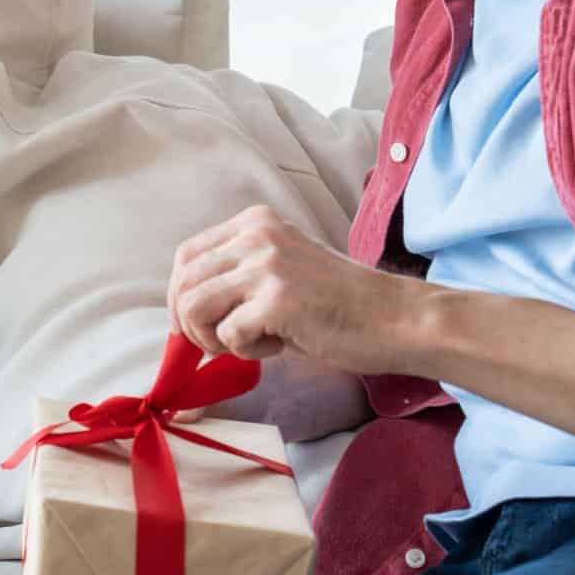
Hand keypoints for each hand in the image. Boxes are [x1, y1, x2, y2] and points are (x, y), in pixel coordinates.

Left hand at [167, 205, 428, 374]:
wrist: (394, 318)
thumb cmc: (338, 304)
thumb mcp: (281, 269)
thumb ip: (238, 276)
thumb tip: (183, 308)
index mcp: (255, 223)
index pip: (187, 256)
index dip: (180, 297)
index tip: (196, 326)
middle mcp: (257, 235)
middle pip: (183, 283)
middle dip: (189, 324)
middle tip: (218, 345)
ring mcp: (267, 265)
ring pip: (194, 308)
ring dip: (213, 339)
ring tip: (250, 343)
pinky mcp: (277, 300)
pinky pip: (228, 335)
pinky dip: (246, 352)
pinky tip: (278, 345)